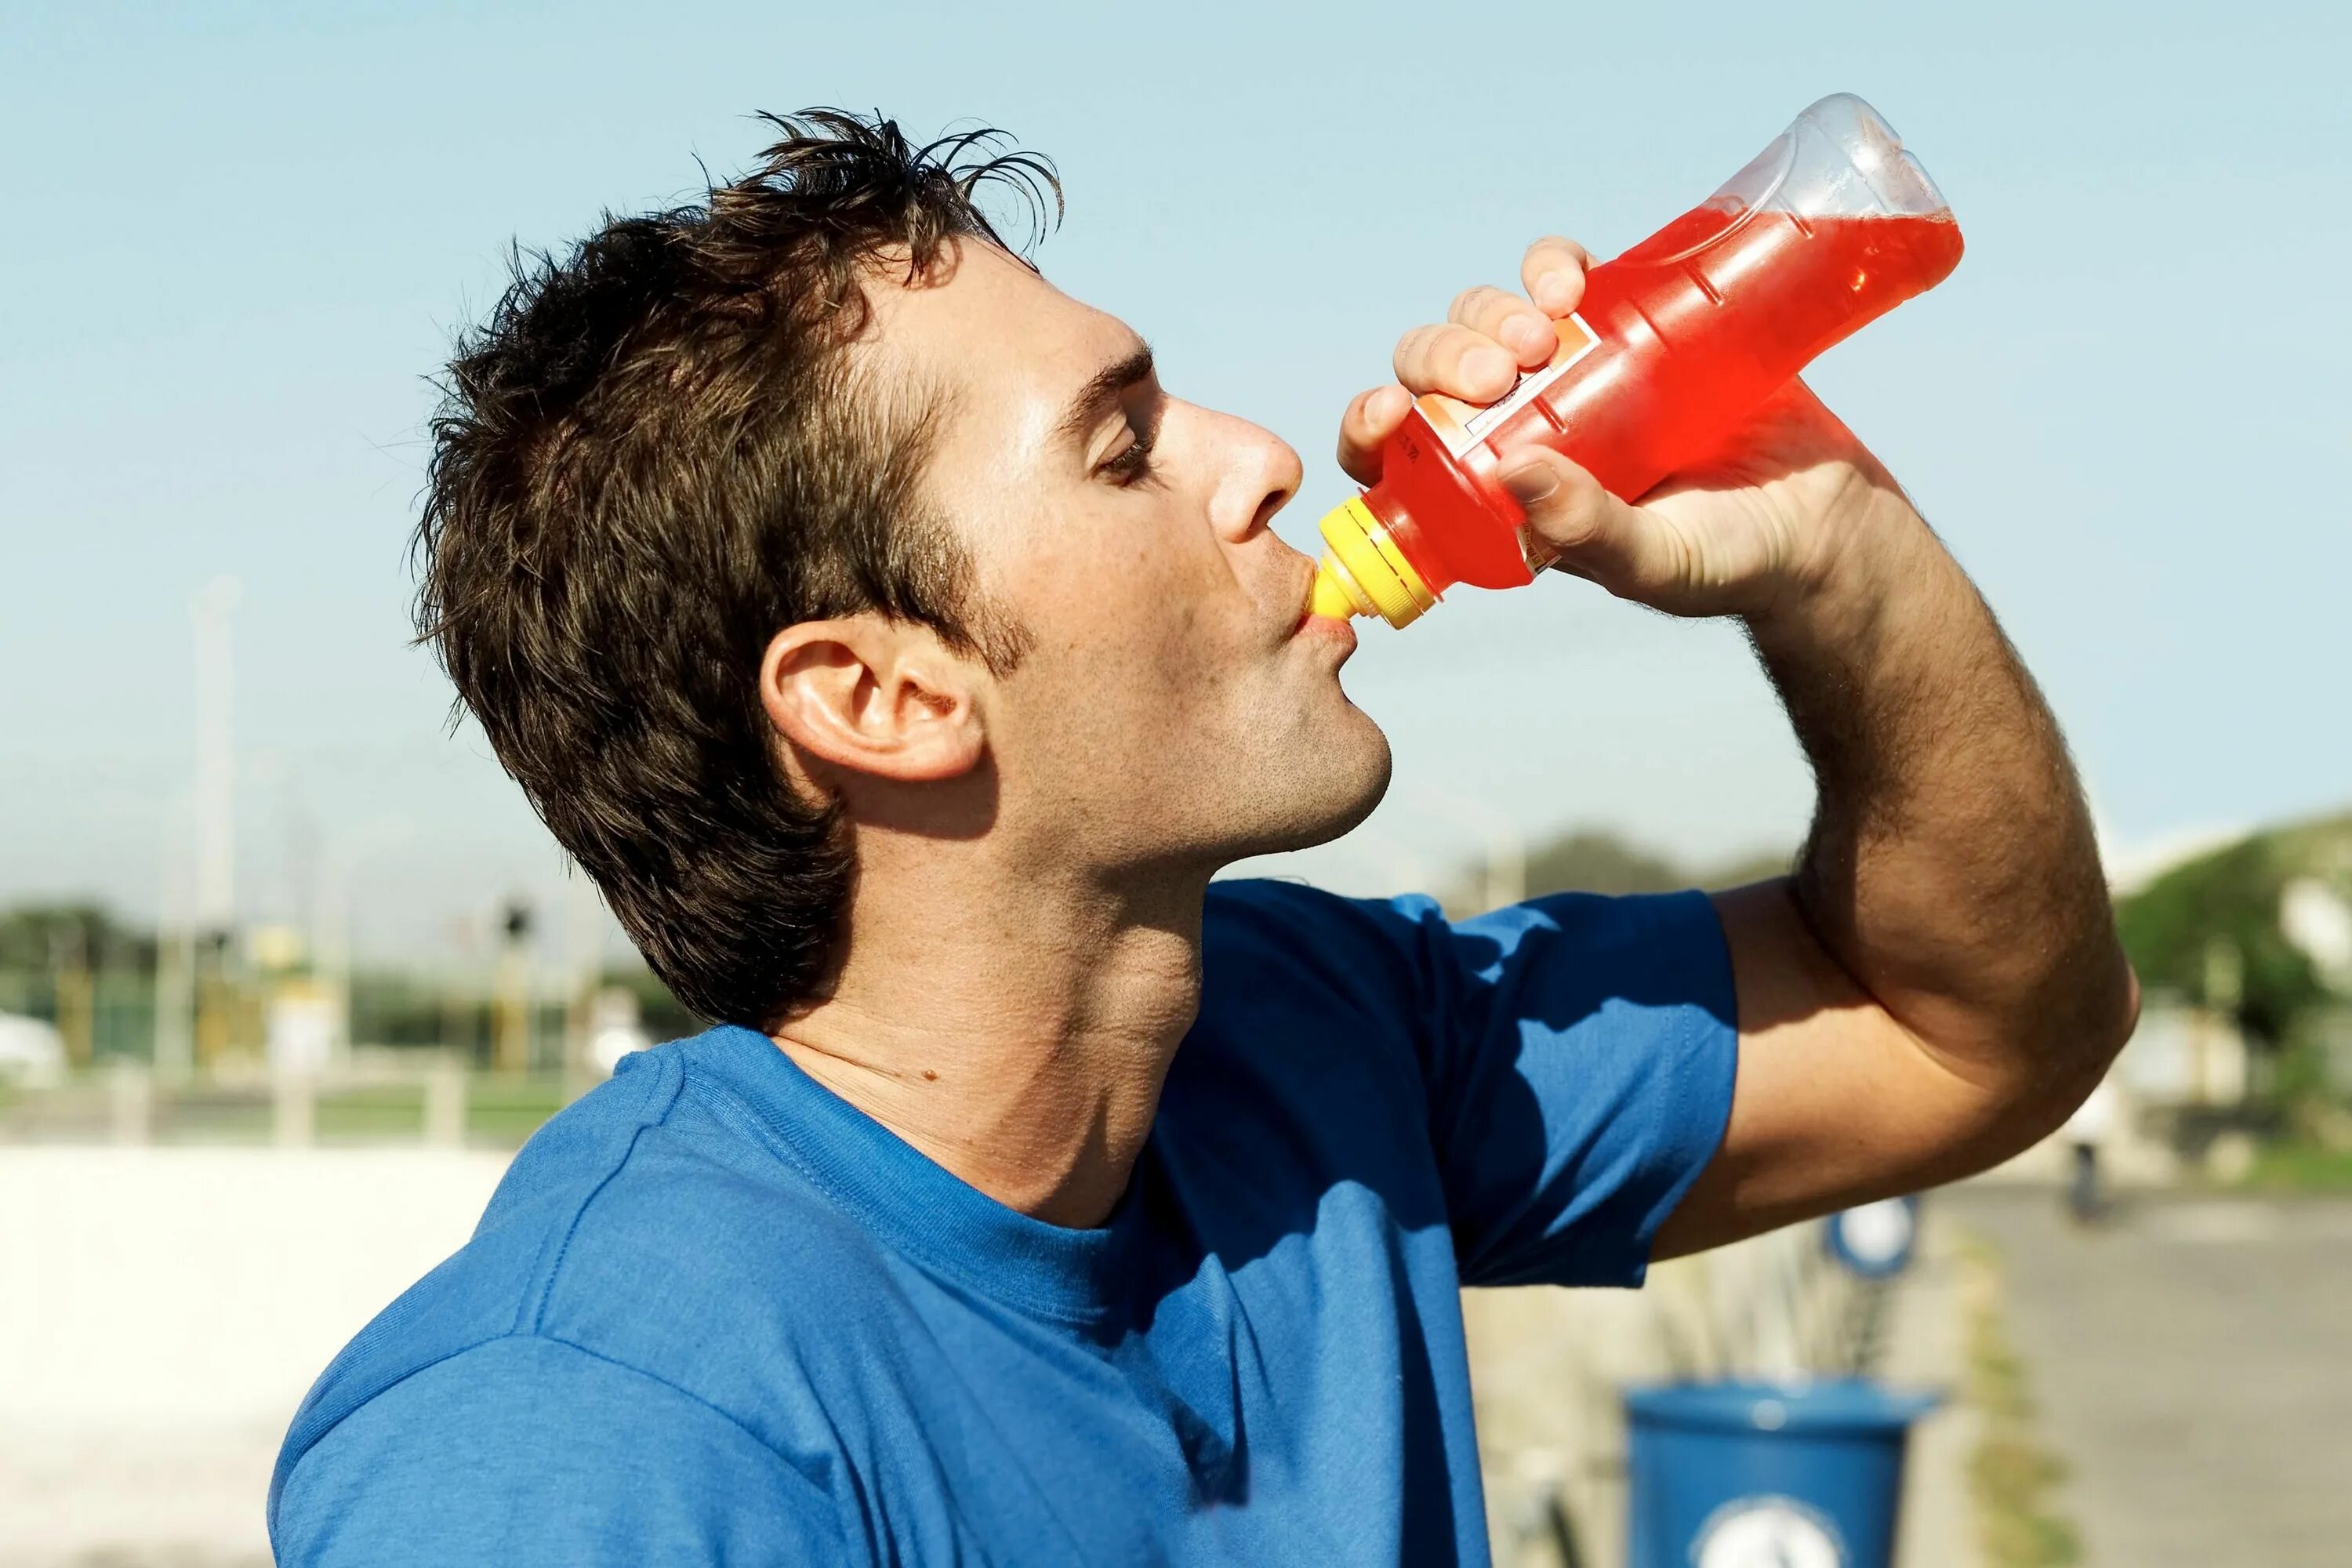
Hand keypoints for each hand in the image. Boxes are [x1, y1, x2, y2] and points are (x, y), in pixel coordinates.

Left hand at [1335, 237, 1918, 620]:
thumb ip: (1587, 531)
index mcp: (1495, 500)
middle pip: (1434, 377)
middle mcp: (1517, 433)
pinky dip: (1549, 264)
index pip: (1397, 461)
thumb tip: (1510, 473)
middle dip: (1443, 357)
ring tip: (1544, 327)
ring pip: (1485, 320)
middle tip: (1499, 370)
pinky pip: (1558, 276)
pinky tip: (1569, 277)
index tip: (1386, 408)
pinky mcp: (1624, 323)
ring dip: (1488, 310)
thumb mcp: (1653, 561)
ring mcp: (1568, 374)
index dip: (1368, 428)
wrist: (1828, 515)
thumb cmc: (1731, 561)